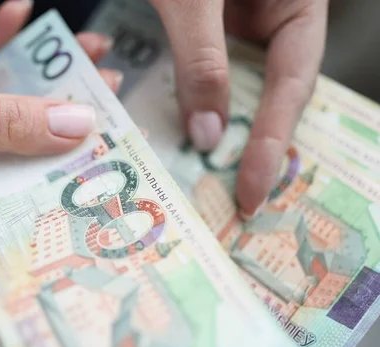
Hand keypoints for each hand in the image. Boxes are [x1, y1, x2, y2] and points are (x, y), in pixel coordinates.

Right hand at [0, 0, 120, 282]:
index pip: (10, 224)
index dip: (67, 193)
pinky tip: (19, 24)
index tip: (114, 162)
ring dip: (40, 88)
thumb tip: (74, 127)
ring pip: (5, 134)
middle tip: (107, 98)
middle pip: (17, 175)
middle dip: (63, 130)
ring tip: (85, 58)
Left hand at [149, 0, 327, 218]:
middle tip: (228, 201)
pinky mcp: (207, 29)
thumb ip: (201, 59)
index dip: (273, 143)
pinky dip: (189, 102)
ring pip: (232, 89)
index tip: (251, 191)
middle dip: (249, 147)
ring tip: (200, 179)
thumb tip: (209, 134)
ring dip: (215, 130)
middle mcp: (272, 21)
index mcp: (297, 7)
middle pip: (267, 97)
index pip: (291, 88)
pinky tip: (175, 131)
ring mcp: (238, 26)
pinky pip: (202, 73)